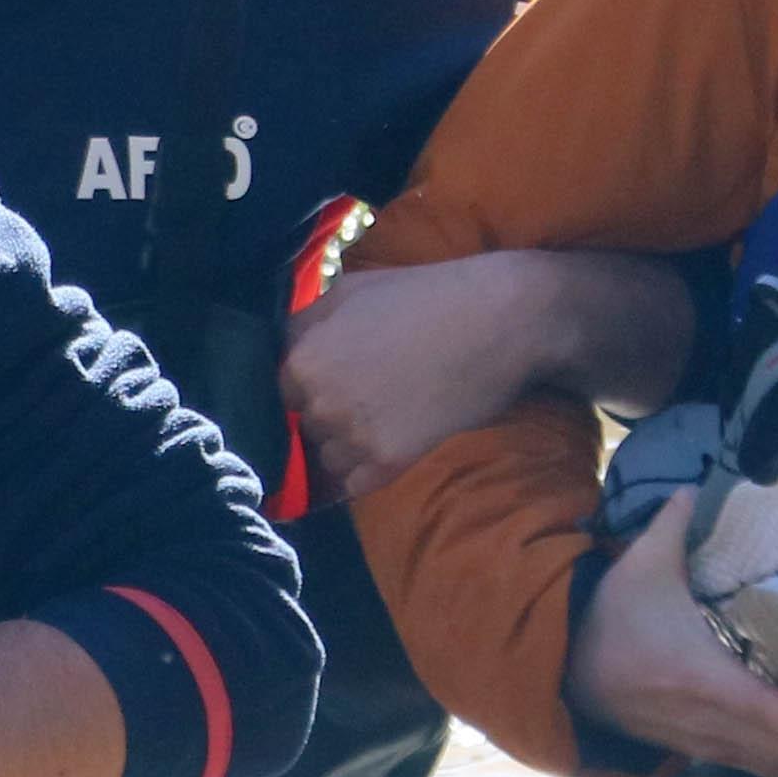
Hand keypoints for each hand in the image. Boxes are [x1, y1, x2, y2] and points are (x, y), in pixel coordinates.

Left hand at [280, 253, 534, 497]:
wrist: (498, 321)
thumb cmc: (424, 295)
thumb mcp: (350, 291)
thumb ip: (306, 324)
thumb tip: (283, 348)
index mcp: (302, 360)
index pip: (280, 393)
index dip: (306, 389)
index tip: (332, 383)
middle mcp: (319, 403)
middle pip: (304, 426)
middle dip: (327, 414)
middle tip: (368, 395)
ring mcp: (353, 438)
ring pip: (328, 458)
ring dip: (347, 446)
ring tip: (386, 417)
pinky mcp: (388, 464)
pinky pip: (353, 485)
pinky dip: (366, 471)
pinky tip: (391, 443)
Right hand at [564, 490, 777, 776]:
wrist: (559, 663)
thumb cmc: (609, 614)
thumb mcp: (641, 564)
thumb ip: (673, 525)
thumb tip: (693, 486)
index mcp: (696, 672)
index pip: (759, 707)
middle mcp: (698, 714)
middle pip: (768, 747)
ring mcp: (690, 736)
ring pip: (754, 762)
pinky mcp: (682, 745)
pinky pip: (736, 763)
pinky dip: (769, 765)